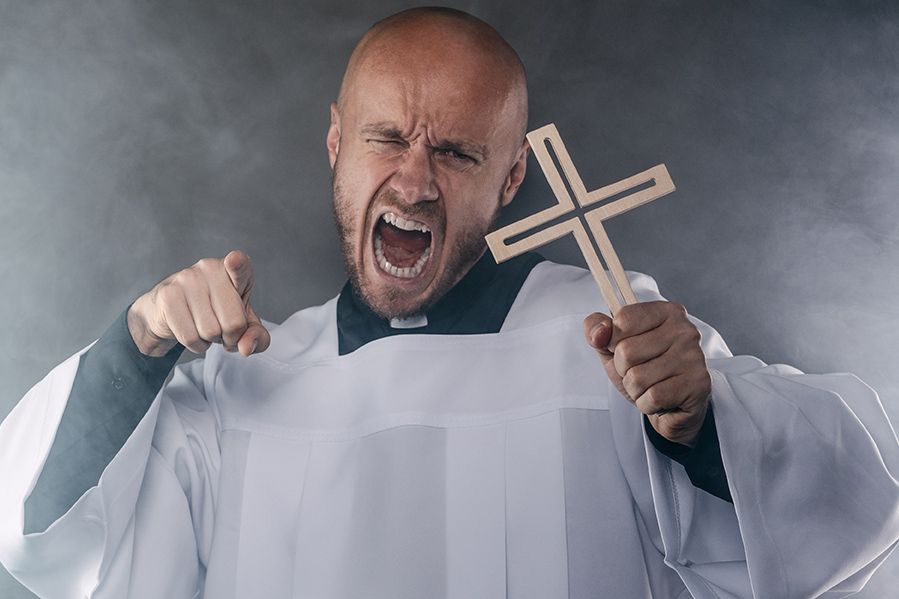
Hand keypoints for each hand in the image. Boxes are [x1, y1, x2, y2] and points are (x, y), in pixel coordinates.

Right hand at [127, 250, 270, 357]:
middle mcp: (210, 268)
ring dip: (211, 340)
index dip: (237, 264)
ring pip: (210, 332)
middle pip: (233, 323)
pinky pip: (190, 337)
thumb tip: (246, 347)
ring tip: (205, 326)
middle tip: (221, 328)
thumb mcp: (244, 323)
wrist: (170, 312)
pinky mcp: (168, 295)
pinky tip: (192, 331)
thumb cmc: (215, 313)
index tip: (233, 260)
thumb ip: (256, 336)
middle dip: (230, 337)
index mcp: (235, 269)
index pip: (240, 264)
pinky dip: (196, 345)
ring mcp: (186, 279)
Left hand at [583, 301, 710, 445]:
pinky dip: (647, 403)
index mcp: (666, 312)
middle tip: (640, 372)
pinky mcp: (698, 384)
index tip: (625, 348)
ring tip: (650, 386)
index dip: (613, 341)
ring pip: (637, 377)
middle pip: (626, 351)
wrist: (671, 407)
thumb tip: (599, 332)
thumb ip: (597, 330)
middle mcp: (684, 330)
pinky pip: (653, 397)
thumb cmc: (644, 370)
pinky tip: (660, 399)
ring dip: (635, 389)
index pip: (622, 319)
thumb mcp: (613, 347)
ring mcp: (694, 356)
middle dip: (624, 370)